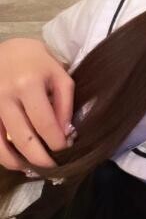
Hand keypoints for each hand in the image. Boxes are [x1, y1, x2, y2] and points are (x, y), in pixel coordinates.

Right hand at [0, 37, 74, 171]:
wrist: (6, 49)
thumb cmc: (37, 62)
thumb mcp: (59, 75)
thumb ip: (64, 104)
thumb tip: (66, 133)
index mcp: (28, 84)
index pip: (45, 124)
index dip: (56, 142)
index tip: (66, 150)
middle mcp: (4, 96)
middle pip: (22, 138)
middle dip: (40, 158)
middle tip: (53, 168)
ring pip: (0, 145)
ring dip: (17, 162)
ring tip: (32, 169)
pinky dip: (1, 155)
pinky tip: (14, 160)